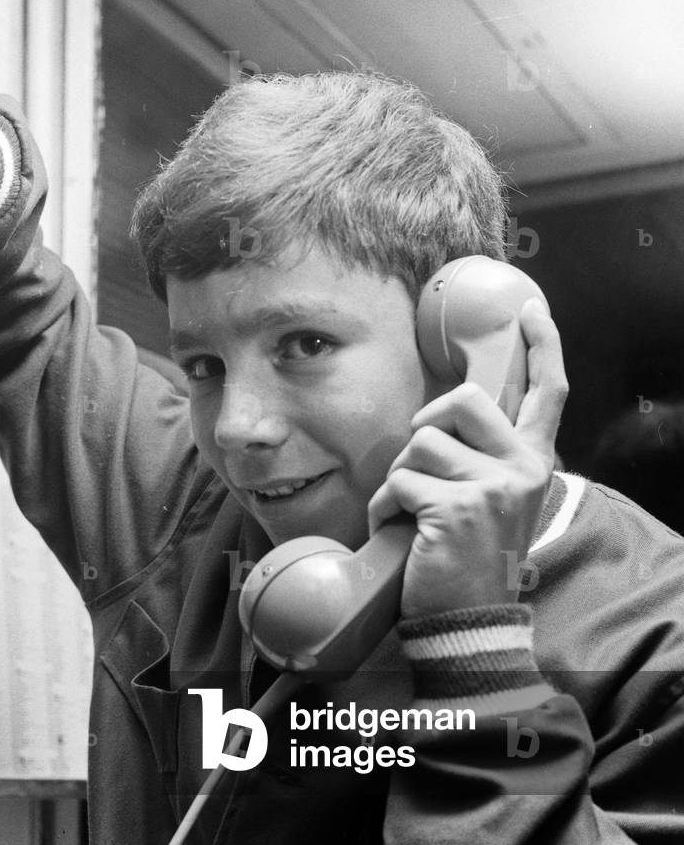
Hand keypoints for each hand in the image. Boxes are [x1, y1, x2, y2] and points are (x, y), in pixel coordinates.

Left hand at [367, 299, 567, 619]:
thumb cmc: (466, 557)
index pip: (547, 393)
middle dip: (426, 428)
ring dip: (400, 478)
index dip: (542, 347)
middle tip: (425, 472)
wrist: (467, 621)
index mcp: (531, 464)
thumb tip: (441, 418)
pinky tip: (402, 535)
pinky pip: (396, 482)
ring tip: (414, 515)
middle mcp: (522, 469)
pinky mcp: (456, 507)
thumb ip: (481, 457)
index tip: (530, 310)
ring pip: (418, 443)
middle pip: (460, 400)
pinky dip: (384, 509)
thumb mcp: (491, 501)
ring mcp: (492, 487)